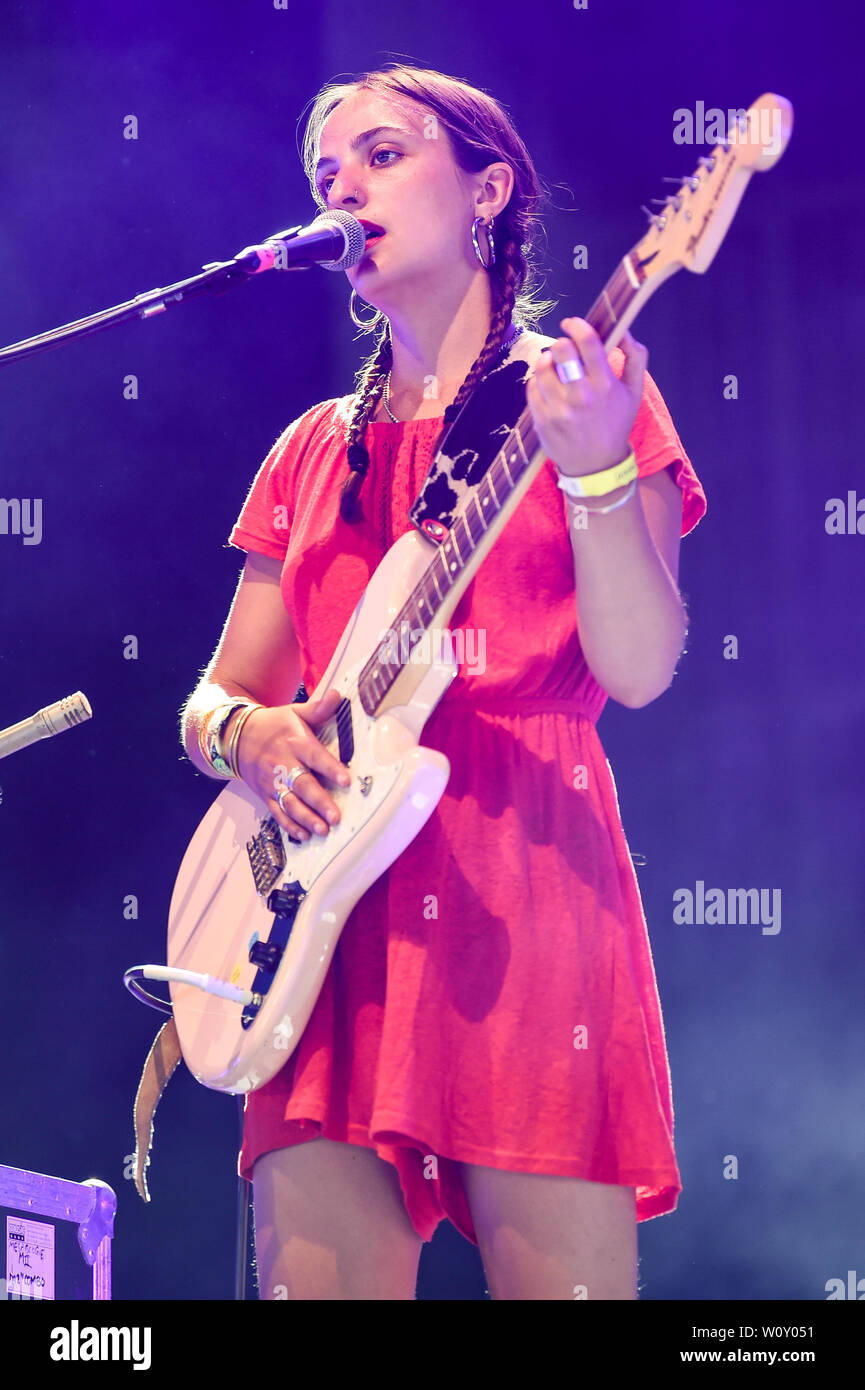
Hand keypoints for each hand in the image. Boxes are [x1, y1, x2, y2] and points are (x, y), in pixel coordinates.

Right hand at [233, 687, 350, 840]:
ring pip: (289, 802)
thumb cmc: (273, 725)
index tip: (346, 779)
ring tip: (323, 830)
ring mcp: (271, 781)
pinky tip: (302, 834)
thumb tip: (338, 695)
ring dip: (306, 818)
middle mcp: (282, 763)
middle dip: (319, 801)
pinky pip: (276, 812)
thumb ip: (318, 709)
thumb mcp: (294, 712)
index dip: (330, 768)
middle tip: (335, 816)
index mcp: (294, 742)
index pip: (315, 756)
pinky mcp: (264, 794)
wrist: (235, 736)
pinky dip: (289, 824)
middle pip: (302, 784)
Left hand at [526, 319, 646, 476]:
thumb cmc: (615, 424)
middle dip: (562, 344)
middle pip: (561, 350)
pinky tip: (549, 387)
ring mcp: (558, 408)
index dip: (577, 326)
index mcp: (605, 385)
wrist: (596, 466)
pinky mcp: (541, 419)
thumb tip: (623, 330)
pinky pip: (532, 386)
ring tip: (554, 366)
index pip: (588, 342)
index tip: (572, 323)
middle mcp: (580, 396)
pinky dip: (538, 381)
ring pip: (542, 366)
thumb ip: (635, 357)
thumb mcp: (635, 392)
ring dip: (547, 360)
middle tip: (565, 350)